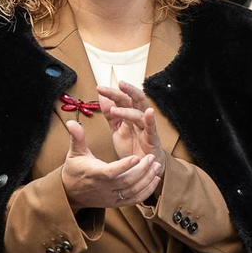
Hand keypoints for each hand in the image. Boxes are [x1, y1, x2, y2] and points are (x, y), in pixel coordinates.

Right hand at [60, 121, 161, 211]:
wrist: (70, 192)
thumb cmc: (75, 169)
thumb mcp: (74, 152)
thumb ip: (77, 137)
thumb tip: (71, 122)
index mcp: (94, 174)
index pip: (111, 172)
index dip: (124, 166)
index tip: (137, 156)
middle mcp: (103, 188)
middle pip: (127, 182)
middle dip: (142, 170)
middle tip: (152, 158)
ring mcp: (110, 197)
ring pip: (133, 191)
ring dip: (147, 179)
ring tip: (156, 166)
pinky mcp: (116, 203)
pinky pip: (134, 200)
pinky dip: (147, 191)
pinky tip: (155, 179)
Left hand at [97, 82, 167, 198]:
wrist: (142, 167)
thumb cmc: (132, 147)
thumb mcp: (117, 129)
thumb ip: (110, 114)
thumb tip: (102, 97)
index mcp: (130, 115)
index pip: (122, 99)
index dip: (112, 93)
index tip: (99, 88)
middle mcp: (139, 119)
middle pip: (135, 99)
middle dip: (127, 91)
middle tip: (119, 84)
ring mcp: (146, 128)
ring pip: (140, 113)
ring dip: (128, 110)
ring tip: (115, 110)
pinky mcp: (152, 140)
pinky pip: (152, 128)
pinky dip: (151, 119)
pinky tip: (149, 112)